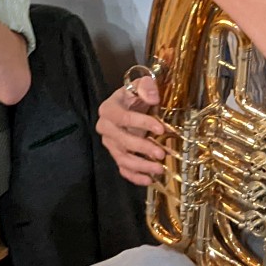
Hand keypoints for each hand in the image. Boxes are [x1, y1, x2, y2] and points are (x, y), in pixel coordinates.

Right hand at [96, 72, 167, 186]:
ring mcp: (110, 143)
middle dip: (142, 149)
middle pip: (121, 142)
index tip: (161, 129)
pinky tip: (149, 180)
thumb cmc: (136, 95)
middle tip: (161, 154)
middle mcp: (105, 128)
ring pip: (122, 158)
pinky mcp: (116, 154)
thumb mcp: (141, 85)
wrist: (130, 104)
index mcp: (109, 109)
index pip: (123, 118)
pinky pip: (122, 168)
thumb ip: (146, 87)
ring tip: (159, 169)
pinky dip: (134, 177)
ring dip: (140, 166)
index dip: (141, 124)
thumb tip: (152, 97)